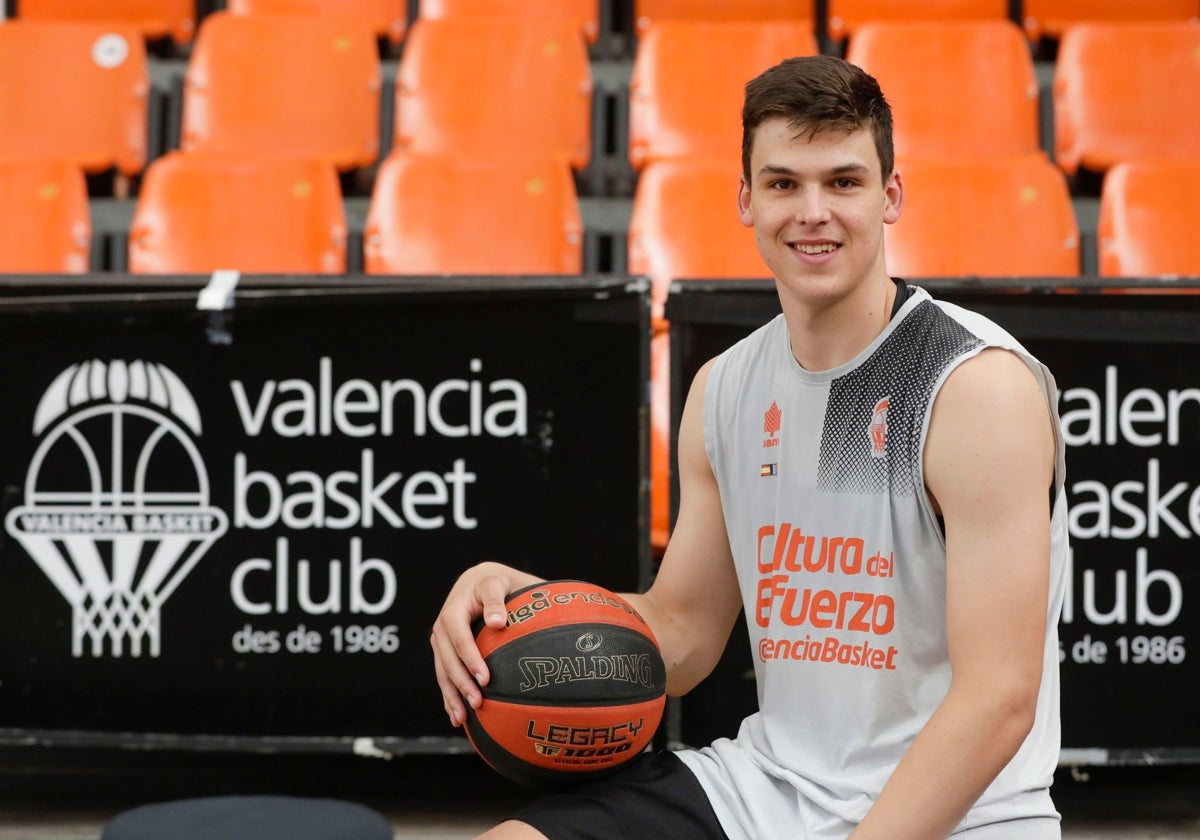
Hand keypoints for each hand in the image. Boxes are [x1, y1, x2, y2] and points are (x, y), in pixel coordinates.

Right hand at [430, 562, 541, 727]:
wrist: (477, 583)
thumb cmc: (491, 585)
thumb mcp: (494, 585)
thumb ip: (496, 600)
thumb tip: (497, 622)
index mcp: (452, 612)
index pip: (460, 639)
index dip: (471, 659)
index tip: (485, 679)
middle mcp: (441, 629)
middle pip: (448, 660)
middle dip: (461, 683)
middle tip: (478, 702)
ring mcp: (440, 643)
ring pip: (442, 672)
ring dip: (451, 696)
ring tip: (463, 718)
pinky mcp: (443, 653)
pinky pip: (444, 677)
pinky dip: (448, 697)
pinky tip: (456, 716)